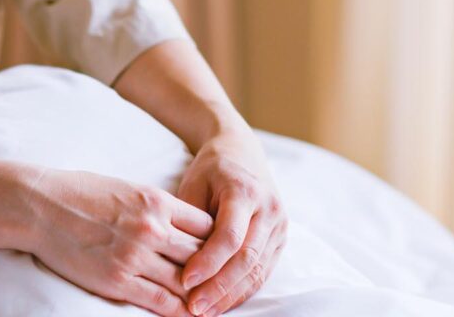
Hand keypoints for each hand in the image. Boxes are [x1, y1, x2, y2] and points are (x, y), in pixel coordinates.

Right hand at [25, 168, 216, 316]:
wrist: (41, 206)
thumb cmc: (81, 193)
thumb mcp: (129, 188)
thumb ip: (158, 208)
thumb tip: (180, 225)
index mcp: (157, 201)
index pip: (206, 226)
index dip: (217, 242)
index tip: (220, 253)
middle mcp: (152, 229)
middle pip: (201, 255)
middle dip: (213, 270)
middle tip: (224, 283)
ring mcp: (135, 256)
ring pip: (184, 282)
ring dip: (199, 294)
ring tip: (211, 304)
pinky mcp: (117, 281)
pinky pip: (159, 302)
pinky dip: (178, 311)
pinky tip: (188, 315)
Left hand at [174, 127, 286, 316]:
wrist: (240, 152)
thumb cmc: (210, 170)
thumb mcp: (193, 185)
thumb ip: (189, 222)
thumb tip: (174, 262)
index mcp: (245, 191)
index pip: (230, 236)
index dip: (208, 262)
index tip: (185, 281)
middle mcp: (269, 209)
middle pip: (246, 258)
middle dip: (219, 287)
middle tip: (194, 308)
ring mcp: (279, 226)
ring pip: (257, 270)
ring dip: (230, 296)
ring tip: (204, 311)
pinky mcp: (280, 239)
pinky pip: (262, 272)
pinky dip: (241, 290)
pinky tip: (221, 303)